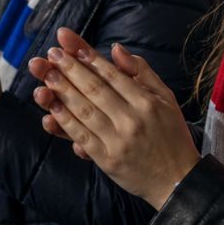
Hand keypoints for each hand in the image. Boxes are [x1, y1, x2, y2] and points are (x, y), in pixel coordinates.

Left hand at [27, 28, 199, 209]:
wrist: (177, 179)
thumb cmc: (171, 134)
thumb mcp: (166, 97)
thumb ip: (142, 71)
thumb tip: (116, 49)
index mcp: (146, 102)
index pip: (112, 75)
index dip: (89, 58)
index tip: (69, 45)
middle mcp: (131, 119)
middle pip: (95, 89)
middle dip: (70, 69)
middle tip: (51, 54)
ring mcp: (117, 140)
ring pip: (85, 111)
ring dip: (62, 92)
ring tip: (46, 75)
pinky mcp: (106, 159)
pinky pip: (82, 136)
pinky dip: (65, 122)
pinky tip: (51, 109)